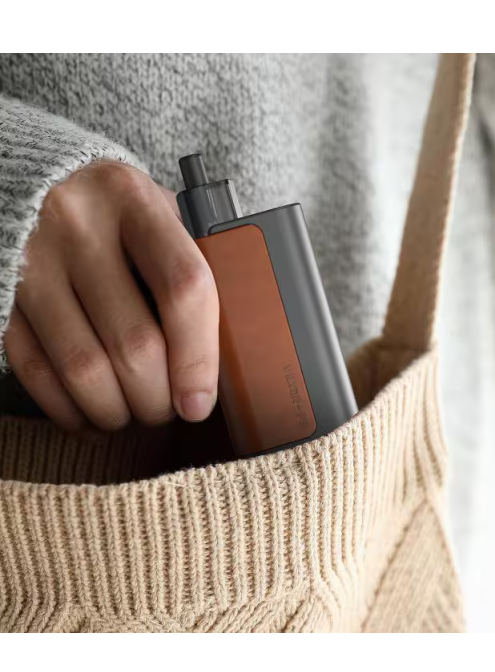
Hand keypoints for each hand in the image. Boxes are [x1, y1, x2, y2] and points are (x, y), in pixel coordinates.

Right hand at [5, 161, 218, 431]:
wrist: (36, 183)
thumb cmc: (114, 210)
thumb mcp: (158, 214)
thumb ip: (191, 265)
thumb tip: (222, 354)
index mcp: (134, 200)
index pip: (183, 288)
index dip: (198, 358)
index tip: (199, 401)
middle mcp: (78, 226)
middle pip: (134, 343)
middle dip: (157, 399)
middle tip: (168, 410)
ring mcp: (32, 263)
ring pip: (83, 369)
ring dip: (115, 411)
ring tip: (132, 414)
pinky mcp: (3, 295)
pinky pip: (35, 371)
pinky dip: (68, 408)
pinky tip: (91, 414)